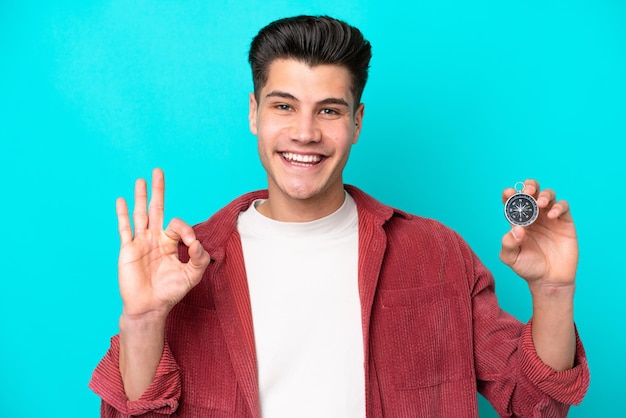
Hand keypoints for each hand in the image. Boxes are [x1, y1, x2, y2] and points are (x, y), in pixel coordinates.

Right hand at [116, 168, 210, 319]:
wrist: (150, 306)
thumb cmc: (170, 292)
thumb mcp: (193, 275)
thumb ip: (200, 258)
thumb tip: (197, 242)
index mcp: (170, 243)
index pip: (178, 225)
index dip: (186, 230)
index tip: (192, 243)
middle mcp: (154, 239)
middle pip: (156, 209)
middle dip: (158, 191)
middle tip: (159, 171)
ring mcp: (140, 242)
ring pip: (140, 214)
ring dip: (141, 196)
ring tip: (141, 180)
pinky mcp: (128, 249)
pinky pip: (125, 228)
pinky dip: (123, 214)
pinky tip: (121, 200)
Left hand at [500, 180, 577, 287]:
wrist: (548, 280)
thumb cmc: (527, 268)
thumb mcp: (511, 258)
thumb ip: (508, 244)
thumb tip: (516, 229)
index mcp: (518, 221)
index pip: (512, 202)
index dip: (509, 194)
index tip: (508, 193)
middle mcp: (533, 216)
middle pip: (531, 192)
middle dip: (529, 186)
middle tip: (528, 191)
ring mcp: (549, 218)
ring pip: (548, 195)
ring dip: (544, 194)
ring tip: (540, 203)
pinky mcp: (564, 222)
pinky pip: (563, 207)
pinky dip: (558, 207)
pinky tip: (551, 215)